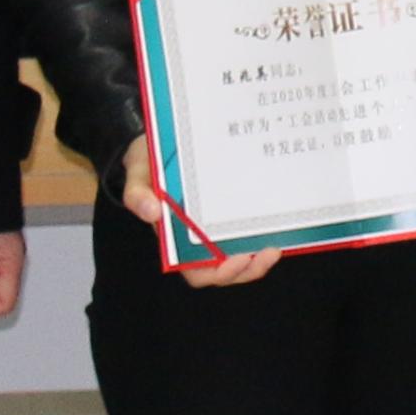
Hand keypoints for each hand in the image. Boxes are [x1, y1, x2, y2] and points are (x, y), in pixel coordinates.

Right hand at [120, 135, 279, 287]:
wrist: (161, 141)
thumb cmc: (149, 163)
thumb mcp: (138, 173)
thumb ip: (137, 194)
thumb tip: (151, 211)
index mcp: (175, 238)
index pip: (196, 271)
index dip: (218, 273)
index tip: (236, 260)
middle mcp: (198, 238)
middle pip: (225, 269)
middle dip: (248, 269)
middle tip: (267, 253)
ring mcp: (217, 226)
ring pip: (242, 255)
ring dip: (260, 257)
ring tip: (275, 247)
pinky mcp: (232, 211)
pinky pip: (249, 230)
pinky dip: (263, 233)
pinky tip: (279, 223)